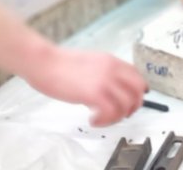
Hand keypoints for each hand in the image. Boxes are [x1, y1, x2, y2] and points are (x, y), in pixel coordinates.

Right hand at [21, 46, 146, 126]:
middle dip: (132, 107)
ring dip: (116, 117)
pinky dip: (104, 121)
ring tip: (100, 119)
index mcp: (112, 61)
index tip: (128, 102)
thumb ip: (104, 72)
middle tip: (119, 115)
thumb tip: (110, 88)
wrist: (43, 62)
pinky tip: (92, 120)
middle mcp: (112, 70)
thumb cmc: (60, 64)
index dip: (136, 93)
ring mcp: (104, 81)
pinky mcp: (93, 94)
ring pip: (126, 105)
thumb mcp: (90, 62)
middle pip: (138, 91)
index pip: (137, 77)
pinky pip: (111, 112)